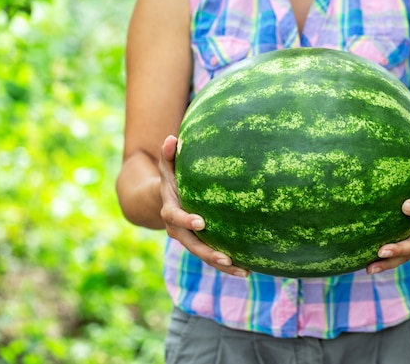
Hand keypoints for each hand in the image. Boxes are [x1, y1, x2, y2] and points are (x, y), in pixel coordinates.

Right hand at [159, 135, 249, 276]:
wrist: (161, 201)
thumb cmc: (171, 179)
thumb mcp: (167, 167)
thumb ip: (168, 155)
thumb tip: (171, 138)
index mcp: (169, 211)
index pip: (175, 217)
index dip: (186, 220)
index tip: (201, 222)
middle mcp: (177, 230)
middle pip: (192, 244)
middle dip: (208, 252)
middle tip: (226, 257)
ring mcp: (189, 240)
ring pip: (204, 256)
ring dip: (222, 265)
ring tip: (243, 272)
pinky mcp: (200, 245)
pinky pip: (213, 258)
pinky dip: (228, 266)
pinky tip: (249, 270)